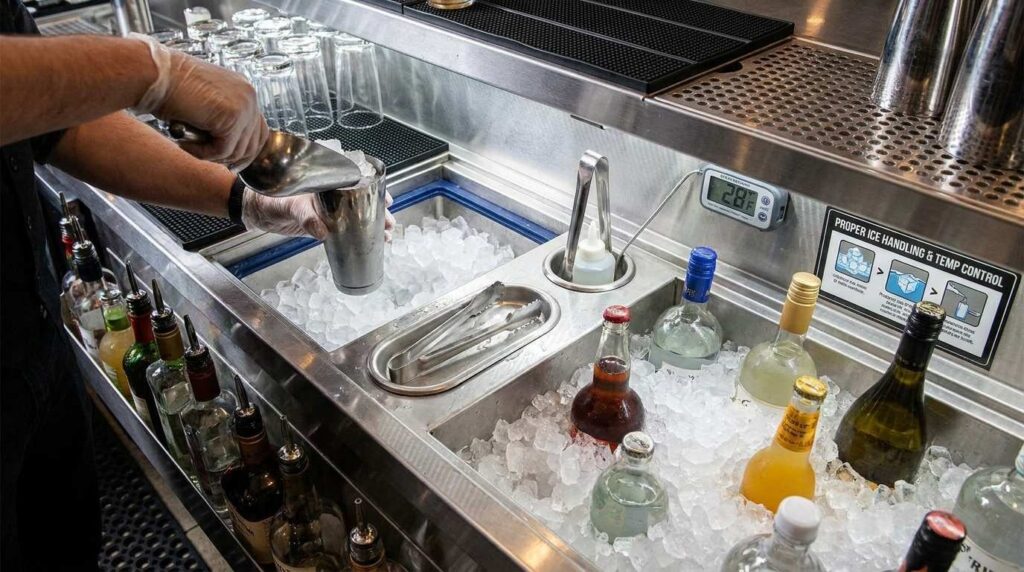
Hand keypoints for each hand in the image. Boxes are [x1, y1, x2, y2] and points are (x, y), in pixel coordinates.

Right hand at [131, 35, 267, 167]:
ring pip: (237, 150)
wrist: (154, 74)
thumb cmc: (170, 87)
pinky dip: (203, 154)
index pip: (258, 130)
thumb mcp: (205, 103)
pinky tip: (185, 145)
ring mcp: (244, 105)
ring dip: (212, 156)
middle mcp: (249, 96)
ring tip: (189, 148)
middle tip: (208, 161)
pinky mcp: (232, 116)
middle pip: (253, 143)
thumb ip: (223, 120)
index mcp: (244, 90)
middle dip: (231, 158)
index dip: (244, 150)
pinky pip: (223, 150)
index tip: (228, 162)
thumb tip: (232, 150)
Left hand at [242, 190, 395, 240]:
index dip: (376, 190)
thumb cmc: (271, 199)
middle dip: (380, 211)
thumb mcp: (290, 205)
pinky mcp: (325, 225)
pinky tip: (372, 244)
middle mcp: (333, 194)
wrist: (256, 212)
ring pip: (359, 215)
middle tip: (390, 224)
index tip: (387, 200)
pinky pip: (347, 229)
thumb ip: (306, 217)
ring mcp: (330, 210)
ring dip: (374, 225)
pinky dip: (360, 236)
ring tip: (387, 236)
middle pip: (364, 200)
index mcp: (328, 181)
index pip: (359, 181)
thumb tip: (323, 232)